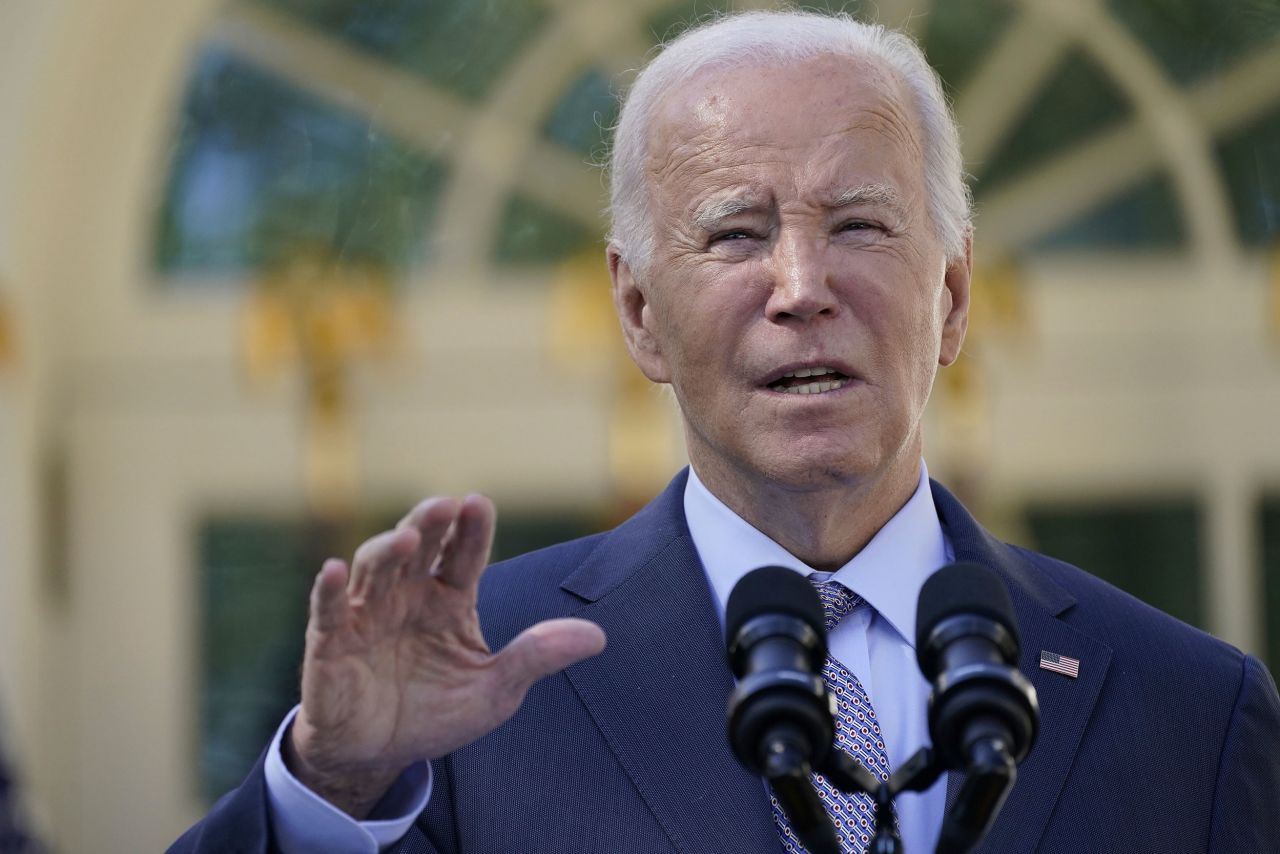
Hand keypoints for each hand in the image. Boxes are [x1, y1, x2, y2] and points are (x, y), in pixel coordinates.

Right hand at [285, 494, 606, 817]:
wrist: (379, 755)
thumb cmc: (437, 712)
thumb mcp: (495, 689)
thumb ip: (537, 657)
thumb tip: (599, 637)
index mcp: (448, 598)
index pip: (463, 555)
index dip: (471, 530)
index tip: (480, 504)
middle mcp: (407, 595)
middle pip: (418, 548)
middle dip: (429, 523)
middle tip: (444, 505)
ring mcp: (366, 614)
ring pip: (374, 569)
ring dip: (386, 550)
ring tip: (404, 539)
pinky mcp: (330, 642)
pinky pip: (326, 610)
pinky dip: (327, 589)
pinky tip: (333, 571)